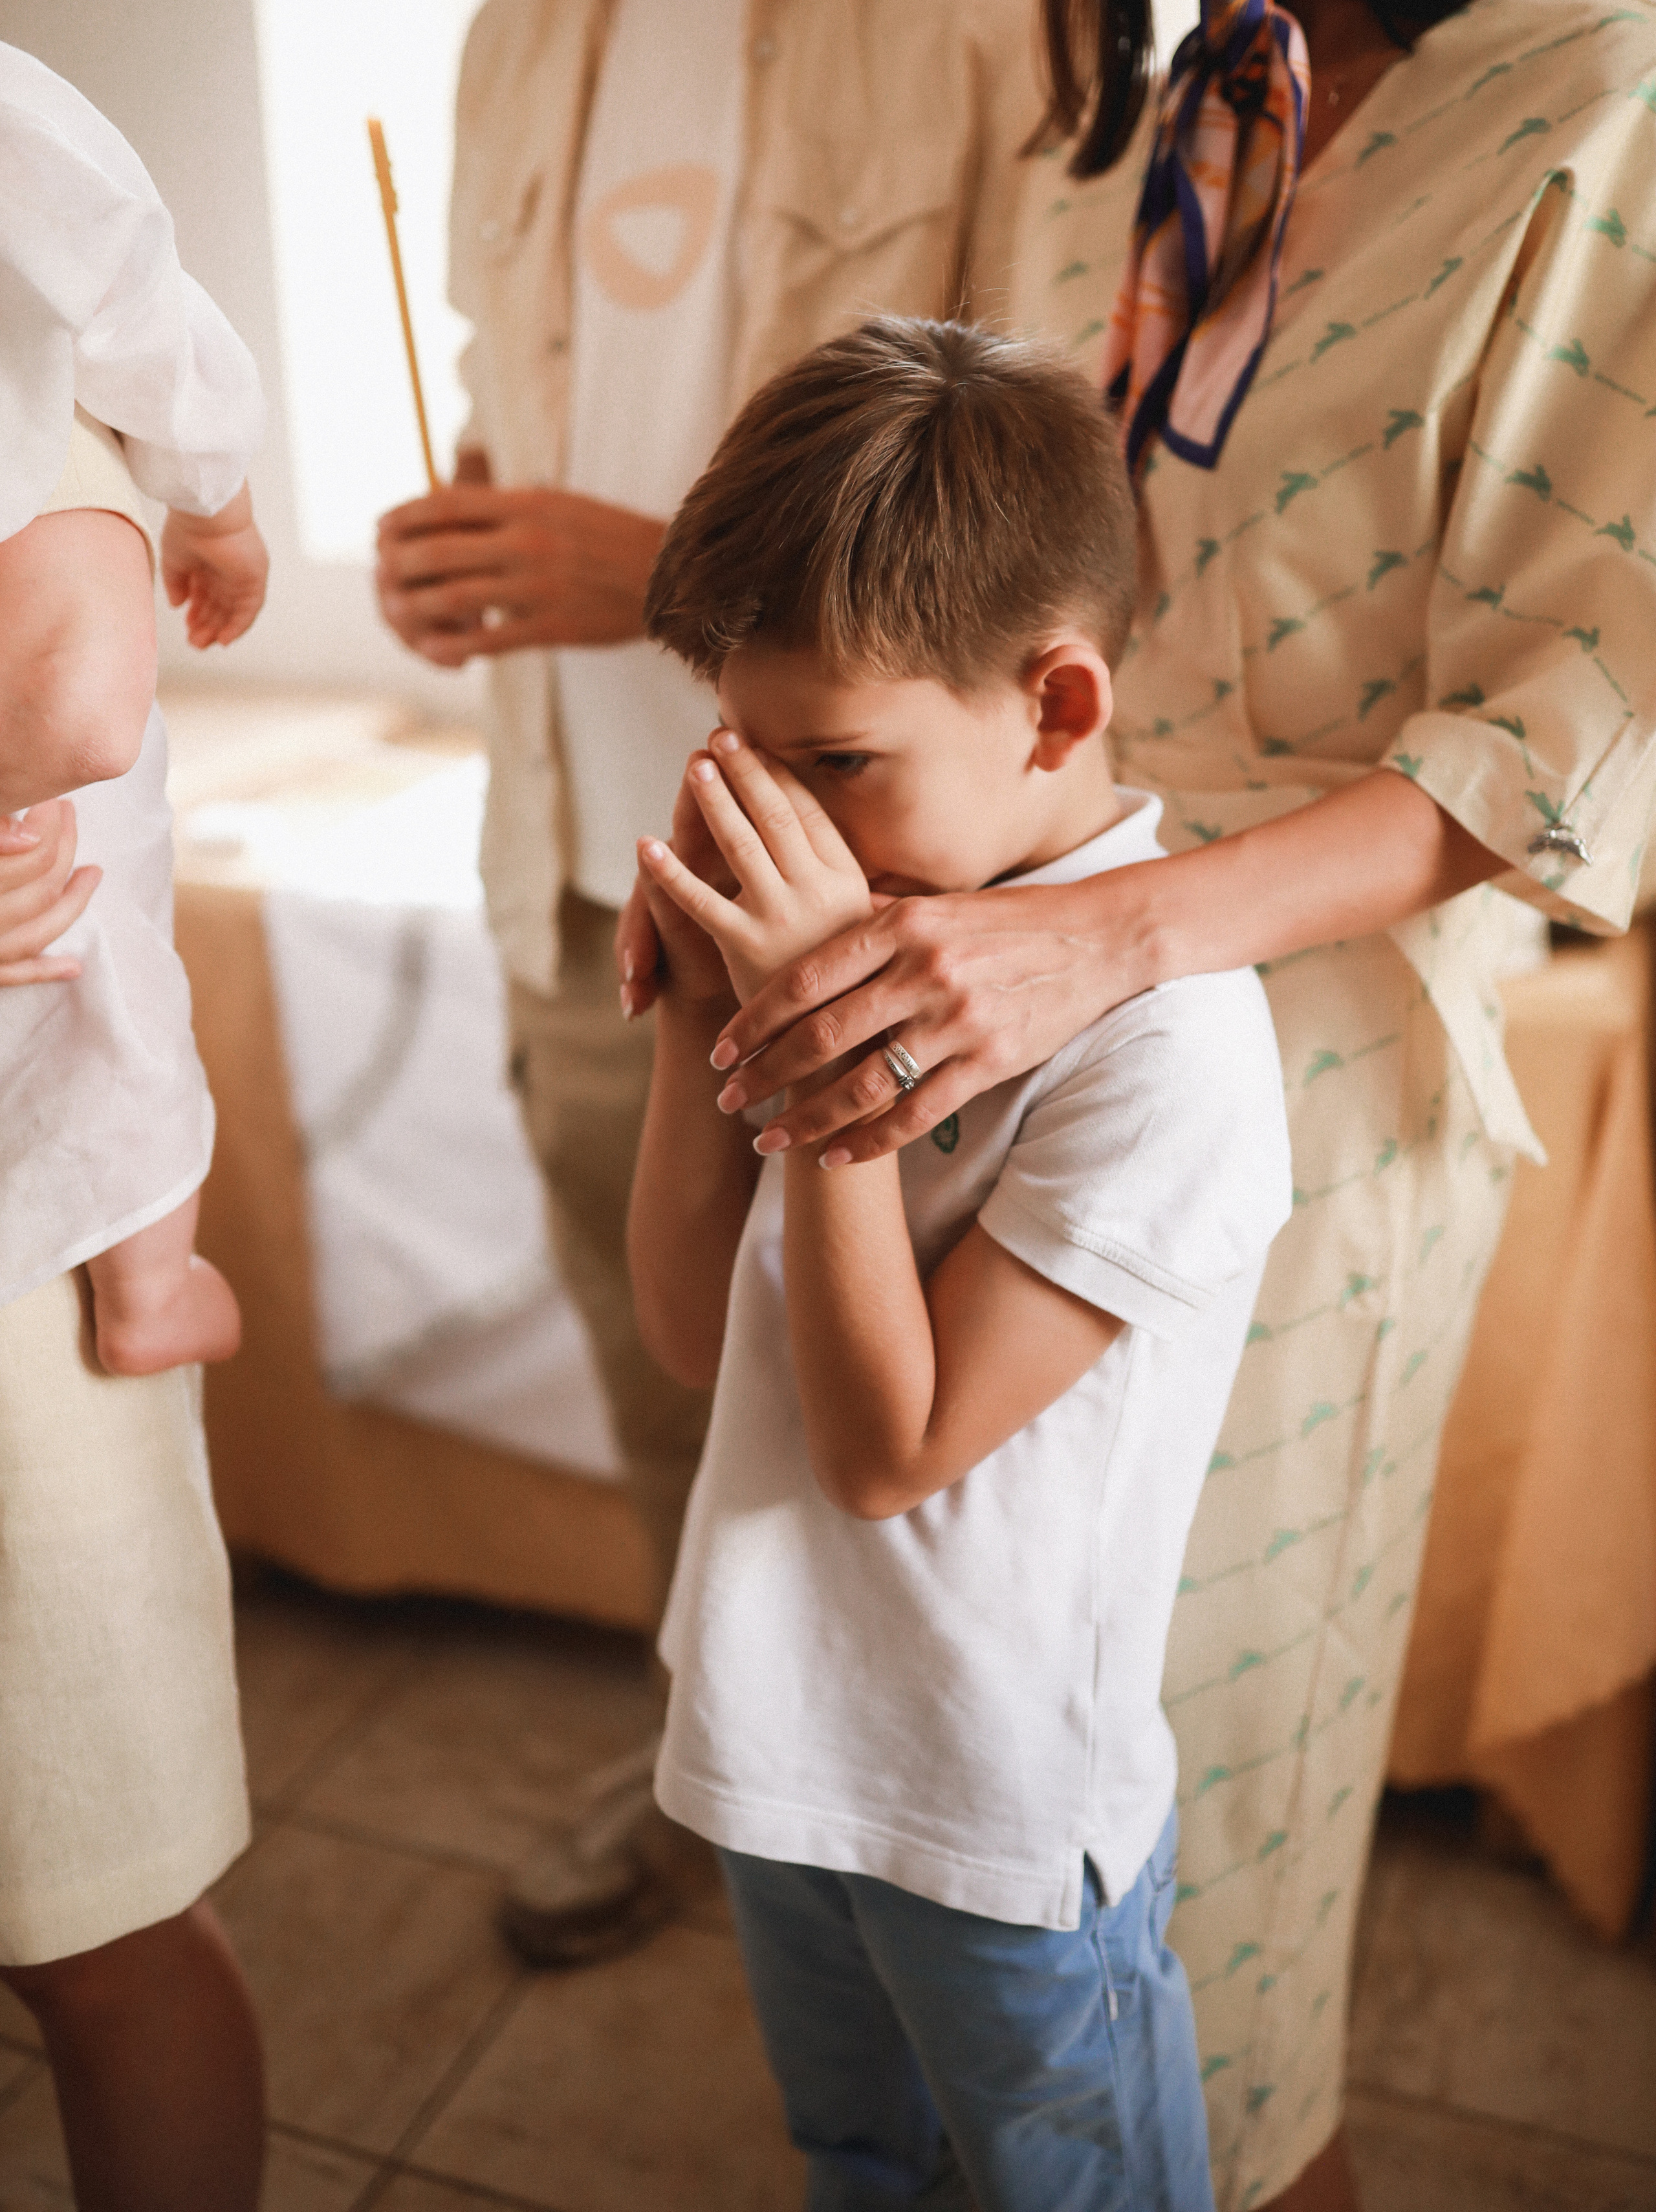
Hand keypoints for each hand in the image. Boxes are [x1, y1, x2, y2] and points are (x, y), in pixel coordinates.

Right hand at [0, 799, 98, 983]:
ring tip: (93, 873)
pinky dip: (45, 969)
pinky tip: (73, 967)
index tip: (56, 796)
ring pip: (39, 931)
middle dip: (63, 846)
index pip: (31, 853)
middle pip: (42, 887)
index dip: (49, 822)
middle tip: (69, 811)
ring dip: (72, 902)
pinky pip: (15, 976)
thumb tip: (29, 837)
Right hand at [161, 482, 268, 646]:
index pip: (207, 594)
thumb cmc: (188, 527)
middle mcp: (228, 569)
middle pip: (220, 605)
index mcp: (210, 561)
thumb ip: (176, 583)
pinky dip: (238, 626)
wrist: (205, 512)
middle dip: (206, 624)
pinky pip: (249, 609)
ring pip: (233, 610)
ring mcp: (243, 574)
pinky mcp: (255, 579)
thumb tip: (177, 604)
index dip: (197, 613)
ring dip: (219, 628)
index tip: (186, 626)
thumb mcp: (174, 560)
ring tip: (201, 644)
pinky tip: (224, 639)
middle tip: (193, 642)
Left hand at [375, 480, 665, 666]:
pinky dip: (455, 646)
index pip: (444, 505)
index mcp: (526, 504)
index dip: (402, 517)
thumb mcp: (556, 503)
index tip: (381, 529)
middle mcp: (527, 542)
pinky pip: (489, 640)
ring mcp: (538, 587)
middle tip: (381, 574)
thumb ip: (505, 507)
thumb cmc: (606, 536)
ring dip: (416, 608)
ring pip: (454, 598)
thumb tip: (447, 507)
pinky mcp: (552, 627)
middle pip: (438, 551)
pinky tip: (436, 649)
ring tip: (399, 613)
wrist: (664, 575)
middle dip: (398, 564)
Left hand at [637, 729, 872, 1005]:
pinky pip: (699, 901)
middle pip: (776, 817)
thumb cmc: (846, 984)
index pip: (808, 812)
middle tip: (721, 737)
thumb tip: (832, 834)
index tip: (757, 745)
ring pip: (740, 845)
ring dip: (714, 801)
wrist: (834, 1044)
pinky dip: (668, 873)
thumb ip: (847, 883)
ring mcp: (780, 918)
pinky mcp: (744, 946)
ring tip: (695, 766)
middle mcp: (817, 893)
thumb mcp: (861, 926)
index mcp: (847, 881)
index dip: (779, 775)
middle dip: (746, 772)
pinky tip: (645, 847)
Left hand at [706, 874, 1133, 1161]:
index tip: (722, 1048)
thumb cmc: (1006, 922)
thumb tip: (802, 945)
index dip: (756, 1018)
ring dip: (807, 1117)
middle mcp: (924, 971)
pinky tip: (836, 1156)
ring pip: (864, 1083)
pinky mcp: (990, 1061)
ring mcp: (958, 1020)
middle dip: (766, 1073)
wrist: (1096, 937)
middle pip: (823, 1035)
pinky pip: (916, 1112)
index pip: (807, 977)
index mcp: (901, 924)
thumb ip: (873, 929)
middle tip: (729, 1099)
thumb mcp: (934, 906)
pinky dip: (870, 1140)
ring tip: (770, 1139)